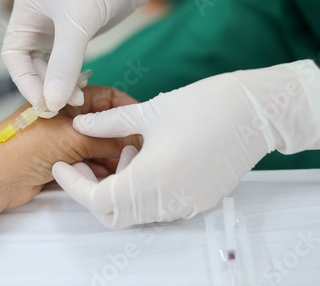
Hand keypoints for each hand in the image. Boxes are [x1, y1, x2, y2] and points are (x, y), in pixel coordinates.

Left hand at [0, 85, 138, 208]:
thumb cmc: (22, 148)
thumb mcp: (71, 139)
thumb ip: (105, 139)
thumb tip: (134, 139)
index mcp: (63, 100)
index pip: (104, 99)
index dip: (124, 109)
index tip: (142, 122)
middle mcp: (64, 118)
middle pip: (101, 124)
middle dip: (120, 136)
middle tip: (138, 149)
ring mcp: (61, 141)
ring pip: (95, 145)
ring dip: (111, 156)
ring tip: (126, 166)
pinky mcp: (59, 162)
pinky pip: (86, 163)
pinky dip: (98, 169)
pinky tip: (109, 177)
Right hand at [2, 0, 207, 113]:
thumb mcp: (79, 22)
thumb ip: (64, 64)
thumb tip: (52, 101)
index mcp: (27, 8)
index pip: (13, 55)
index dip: (25, 82)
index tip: (44, 103)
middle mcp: (38, 18)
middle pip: (31, 63)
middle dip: (47, 85)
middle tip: (65, 105)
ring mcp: (59, 25)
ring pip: (51, 64)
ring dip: (62, 84)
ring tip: (79, 97)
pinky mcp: (79, 30)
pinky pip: (68, 60)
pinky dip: (73, 75)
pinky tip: (84, 84)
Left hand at [52, 60, 319, 228]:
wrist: (257, 111)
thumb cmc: (207, 104)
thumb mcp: (149, 110)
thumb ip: (107, 123)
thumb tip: (80, 125)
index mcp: (155, 175)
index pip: (98, 199)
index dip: (74, 185)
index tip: (63, 166)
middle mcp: (171, 198)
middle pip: (114, 214)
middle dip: (92, 192)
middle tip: (85, 161)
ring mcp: (188, 204)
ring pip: (136, 213)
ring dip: (120, 189)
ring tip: (128, 149)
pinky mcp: (201, 201)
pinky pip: (160, 207)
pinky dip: (143, 191)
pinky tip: (149, 158)